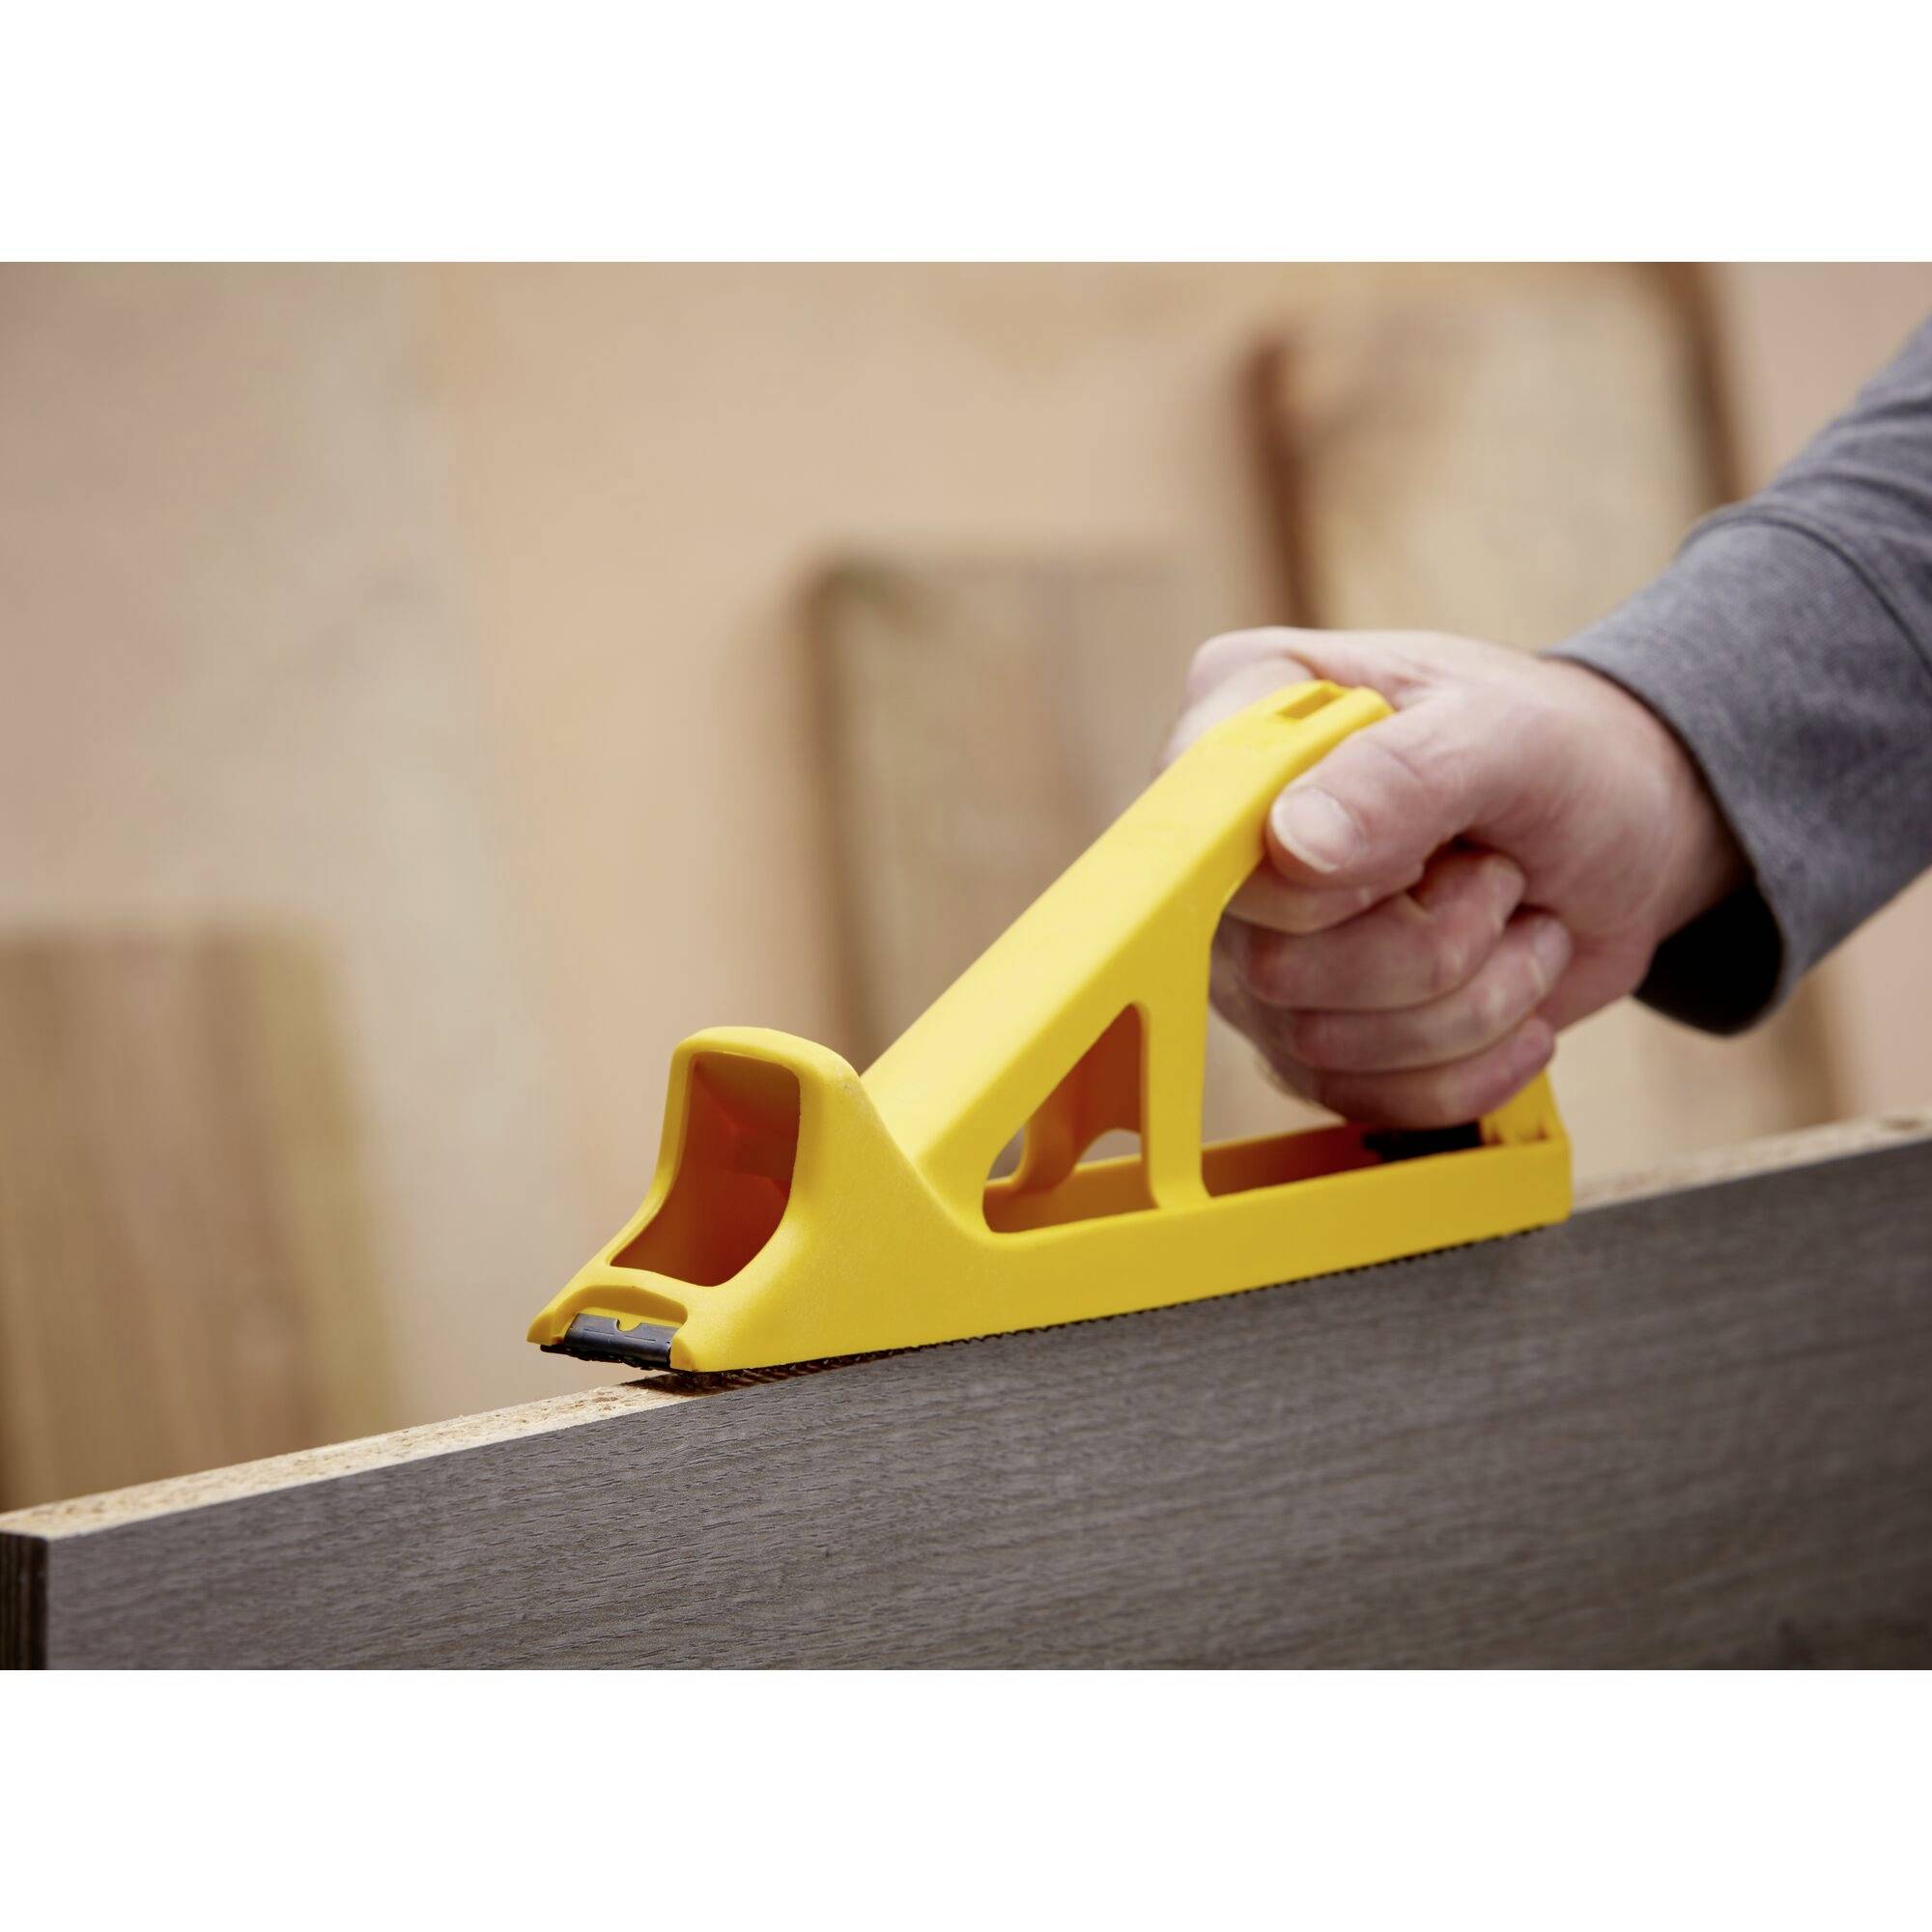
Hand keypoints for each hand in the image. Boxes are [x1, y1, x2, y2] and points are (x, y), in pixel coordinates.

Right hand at [1168, 628, 1745, 1127]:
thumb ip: (1402, 774)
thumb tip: (1292, 846)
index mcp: (1245, 719)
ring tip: (1515, 923)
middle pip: (1272, 962)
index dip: (1314, 876)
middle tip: (1496, 876)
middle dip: (1429, 944)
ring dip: (1468, 1003)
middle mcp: (1228, 844)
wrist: (1623, 842)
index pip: (1202, 833)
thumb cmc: (1564, 757)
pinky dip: (1468, 1064)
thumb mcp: (1511, 736)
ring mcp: (1257, 946)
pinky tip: (1512, 995)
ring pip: (1320, 1043)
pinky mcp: (1303, 1032)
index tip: (1419, 857)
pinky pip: (1361, 1099)